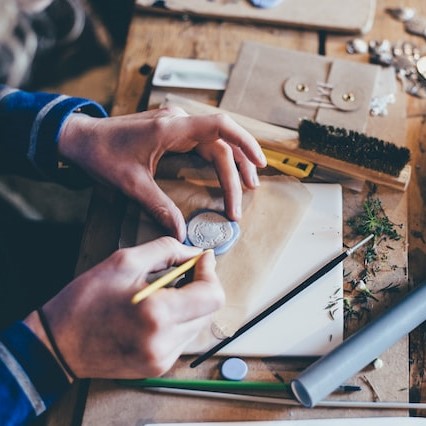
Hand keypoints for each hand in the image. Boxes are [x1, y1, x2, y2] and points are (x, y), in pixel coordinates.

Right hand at [25, 237, 223, 378]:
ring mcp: (162, 358)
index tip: (202, 259)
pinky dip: (179, 319)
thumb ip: (167, 250)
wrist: (58, 343)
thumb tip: (196, 254)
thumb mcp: (124, 261)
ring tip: (166, 291)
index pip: (212, 295)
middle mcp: (164, 342)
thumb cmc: (86, 300)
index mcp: (157, 314)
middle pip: (209, 310)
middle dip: (201, 286)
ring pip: (199, 323)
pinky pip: (184, 337)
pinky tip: (159, 309)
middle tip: (183, 271)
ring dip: (191, 303)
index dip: (210, 273)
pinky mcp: (158, 366)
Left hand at [58, 107, 266, 240]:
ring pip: (215, 142)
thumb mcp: (131, 184)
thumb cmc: (102, 155)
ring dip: (233, 163)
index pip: (219, 126)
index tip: (259, 163)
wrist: (82, 138)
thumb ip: (159, 207)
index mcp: (170, 129)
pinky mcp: (174, 132)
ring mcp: (177, 125)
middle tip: (244, 198)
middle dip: (236, 170)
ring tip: (247, 185)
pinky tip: (226, 171)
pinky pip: (204, 143)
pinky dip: (219, 158)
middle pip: (221, 143)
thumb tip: (181, 233)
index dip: (244, 142)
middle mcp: (178, 122)